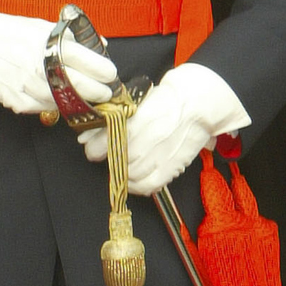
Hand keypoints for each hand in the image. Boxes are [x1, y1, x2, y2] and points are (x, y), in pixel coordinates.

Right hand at [0, 1, 116, 115]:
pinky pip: (46, 108)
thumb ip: (69, 37)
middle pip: (87, 89)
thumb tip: (97, 44)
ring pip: (68, 102)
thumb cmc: (2, 31)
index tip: (109, 73)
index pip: (94, 64)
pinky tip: (55, 95)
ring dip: (79, 100)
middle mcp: (44, 69)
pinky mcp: (19, 102)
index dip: (106, 72)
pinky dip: (55, 103)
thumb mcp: (39, 25)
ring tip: (83, 94)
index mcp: (52, 45)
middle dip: (100, 91)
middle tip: (104, 90)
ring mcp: (32, 89)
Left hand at [78, 63, 249, 191]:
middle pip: (119, 160)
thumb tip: (85, 136)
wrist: (199, 104)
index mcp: (138, 119)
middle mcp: (149, 139)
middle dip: (110, 159)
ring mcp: (162, 155)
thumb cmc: (166, 99)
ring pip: (131, 175)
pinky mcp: (173, 167)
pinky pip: (149, 186)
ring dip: (123, 173)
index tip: (93, 148)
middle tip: (110, 154)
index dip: (96, 148)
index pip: (106, 142)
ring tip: (124, 164)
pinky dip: (138, 186)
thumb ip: (110, 120)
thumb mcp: (136, 102)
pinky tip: (135, 179)